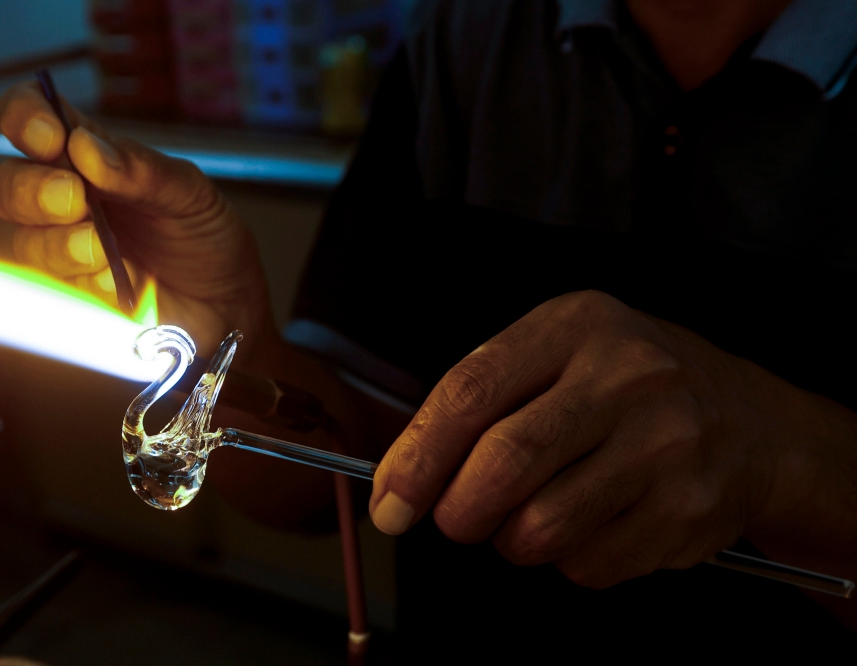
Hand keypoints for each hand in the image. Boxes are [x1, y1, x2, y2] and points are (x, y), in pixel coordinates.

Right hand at [0, 82, 273, 356]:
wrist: (229, 304)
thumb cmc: (207, 237)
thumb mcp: (191, 195)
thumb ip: (142, 171)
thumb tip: (85, 148)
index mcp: (89, 155)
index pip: (32, 118)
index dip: (25, 117)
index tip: (48, 136)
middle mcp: (66, 198)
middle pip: (9, 184)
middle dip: (32, 189)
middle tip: (73, 198)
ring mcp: (65, 249)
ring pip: (26, 240)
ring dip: (58, 242)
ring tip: (98, 248)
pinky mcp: (76, 295)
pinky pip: (60, 288)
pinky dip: (87, 281)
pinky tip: (119, 282)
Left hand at [369, 290, 844, 587]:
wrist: (749, 420)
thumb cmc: (624, 386)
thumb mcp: (556, 354)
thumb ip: (479, 399)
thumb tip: (402, 478)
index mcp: (575, 326)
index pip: (471, 392)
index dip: (417, 457)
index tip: (389, 503)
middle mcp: (627, 378)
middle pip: (505, 464)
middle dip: (456, 512)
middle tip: (454, 519)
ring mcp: (666, 445)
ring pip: (540, 529)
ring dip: (512, 540)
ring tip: (533, 513)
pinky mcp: (688, 511)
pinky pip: (587, 565)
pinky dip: (567, 560)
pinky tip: (591, 522)